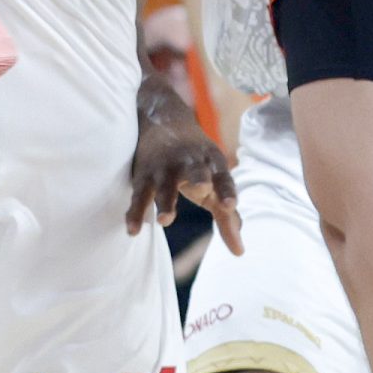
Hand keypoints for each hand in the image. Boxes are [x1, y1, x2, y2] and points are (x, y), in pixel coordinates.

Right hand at [129, 70, 242, 254]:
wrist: (163, 119)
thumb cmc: (196, 162)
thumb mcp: (214, 180)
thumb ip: (226, 216)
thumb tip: (239, 253)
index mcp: (212, 161)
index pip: (222, 176)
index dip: (227, 189)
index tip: (231, 204)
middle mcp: (189, 161)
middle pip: (195, 171)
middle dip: (199, 179)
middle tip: (202, 190)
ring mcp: (164, 167)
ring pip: (165, 184)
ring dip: (165, 201)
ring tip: (165, 220)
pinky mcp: (143, 174)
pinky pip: (139, 194)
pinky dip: (135, 211)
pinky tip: (133, 230)